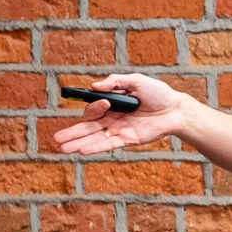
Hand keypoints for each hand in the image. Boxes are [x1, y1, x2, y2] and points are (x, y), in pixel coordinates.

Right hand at [51, 73, 192, 153]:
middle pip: (88, 127)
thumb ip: (115, 82)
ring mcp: (119, 130)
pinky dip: (95, 147)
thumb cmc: (157, 93)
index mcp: (112, 104)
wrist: (176, 108)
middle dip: (72, 133)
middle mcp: (113, 119)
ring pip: (95, 138)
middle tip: (56, 139)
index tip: (103, 102)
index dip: (94, 107)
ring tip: (62, 148)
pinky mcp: (128, 139)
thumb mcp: (136, 80)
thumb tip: (95, 86)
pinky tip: (82, 151)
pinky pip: (109, 144)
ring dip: (78, 143)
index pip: (94, 109)